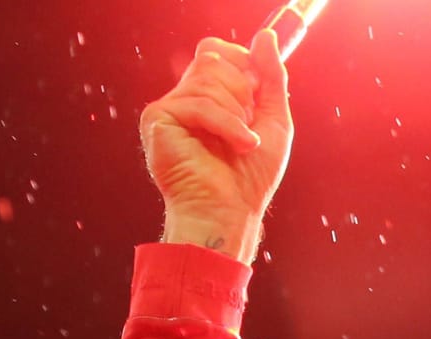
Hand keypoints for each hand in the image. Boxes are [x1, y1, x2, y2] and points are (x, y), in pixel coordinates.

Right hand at [140, 31, 292, 262]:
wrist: (231, 211)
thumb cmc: (250, 177)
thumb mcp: (273, 120)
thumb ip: (271, 77)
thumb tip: (266, 36)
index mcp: (208, 96)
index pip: (216, 51)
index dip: (241, 62)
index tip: (258, 91)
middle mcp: (185, 98)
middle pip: (212, 58)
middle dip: (242, 91)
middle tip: (248, 126)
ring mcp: (169, 108)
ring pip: (208, 78)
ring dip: (237, 114)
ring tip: (242, 144)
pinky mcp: (157, 119)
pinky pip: (199, 103)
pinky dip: (227, 125)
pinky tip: (239, 146)